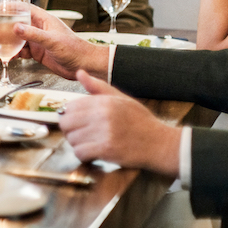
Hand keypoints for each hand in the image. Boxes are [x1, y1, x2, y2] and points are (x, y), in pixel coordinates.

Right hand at [13, 4, 107, 79]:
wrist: (84, 65)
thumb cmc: (75, 49)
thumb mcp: (52, 41)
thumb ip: (34, 34)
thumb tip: (16, 27)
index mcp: (43, 19)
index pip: (22, 8)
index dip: (7, 7)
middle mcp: (38, 28)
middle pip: (15, 24)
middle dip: (1, 27)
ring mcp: (37, 41)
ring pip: (16, 39)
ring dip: (5, 42)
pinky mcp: (37, 52)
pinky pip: (21, 51)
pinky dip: (12, 54)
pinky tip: (6, 57)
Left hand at [59, 71, 180, 178]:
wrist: (160, 144)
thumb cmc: (141, 121)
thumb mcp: (121, 98)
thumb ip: (97, 86)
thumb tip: (79, 73)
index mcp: (104, 101)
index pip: (70, 106)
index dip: (70, 115)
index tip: (76, 121)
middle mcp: (102, 115)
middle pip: (67, 123)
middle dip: (70, 130)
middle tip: (81, 134)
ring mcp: (104, 133)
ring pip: (72, 139)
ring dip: (77, 143)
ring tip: (88, 143)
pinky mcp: (107, 150)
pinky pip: (80, 152)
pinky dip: (82, 155)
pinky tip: (92, 153)